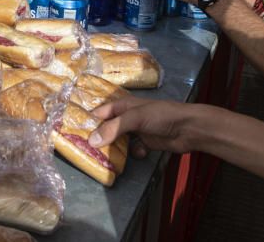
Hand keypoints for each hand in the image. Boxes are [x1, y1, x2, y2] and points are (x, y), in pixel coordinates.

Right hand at [88, 95, 204, 157]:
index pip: (99, 113)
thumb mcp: (135, 118)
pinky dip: (135, 152)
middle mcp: (127, 117)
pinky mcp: (146, 143)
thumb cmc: (161, 115)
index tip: (74, 134)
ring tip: (108, 158)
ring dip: (116, 149)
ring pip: (119, 141)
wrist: (189, 128)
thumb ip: (113, 128)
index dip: (88, 122)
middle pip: (108, 129)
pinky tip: (141, 152)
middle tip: (88, 150)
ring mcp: (137, 131)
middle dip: (100, 139)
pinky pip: (133, 150)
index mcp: (122, 105)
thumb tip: (91, 141)